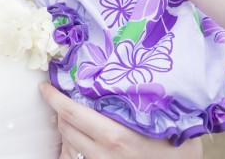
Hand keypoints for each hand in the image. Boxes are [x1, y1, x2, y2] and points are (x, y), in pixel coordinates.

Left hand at [40, 83, 201, 158]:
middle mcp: (104, 151)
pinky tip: (81, 135)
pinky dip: (74, 143)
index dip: (54, 97)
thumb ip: (152, 101)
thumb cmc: (179, 152)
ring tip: (69, 114)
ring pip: (69, 141)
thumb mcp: (171, 122)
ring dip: (65, 127)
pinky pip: (77, 156)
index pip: (71, 112)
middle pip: (66, 126)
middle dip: (59, 109)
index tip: (45, 86)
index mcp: (115, 135)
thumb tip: (147, 74)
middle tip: (59, 96)